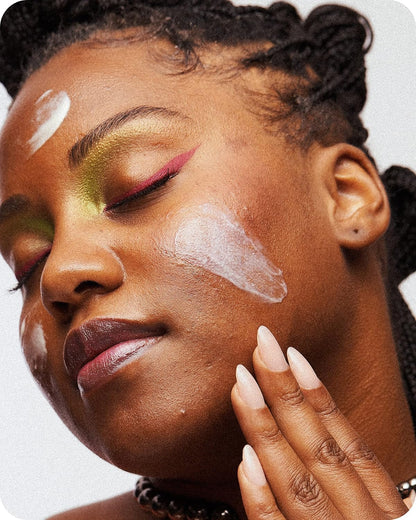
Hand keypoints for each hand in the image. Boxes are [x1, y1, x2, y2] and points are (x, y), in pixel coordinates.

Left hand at [231, 326, 408, 519]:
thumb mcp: (383, 515)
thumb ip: (361, 485)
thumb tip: (328, 429)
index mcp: (385, 508)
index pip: (350, 444)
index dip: (319, 396)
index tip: (292, 355)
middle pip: (322, 450)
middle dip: (287, 394)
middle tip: (261, 347)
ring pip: (298, 483)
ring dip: (267, 430)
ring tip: (242, 384)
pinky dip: (262, 498)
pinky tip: (245, 458)